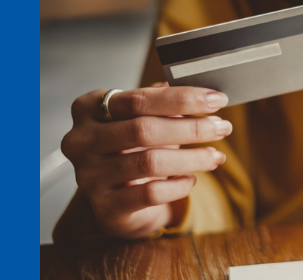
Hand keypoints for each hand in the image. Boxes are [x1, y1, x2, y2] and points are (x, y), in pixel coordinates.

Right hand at [60, 83, 231, 237]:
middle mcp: (81, 141)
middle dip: (190, 128)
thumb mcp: (142, 118)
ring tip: (215, 156)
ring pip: (149, 162)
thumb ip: (164, 102)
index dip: (181, 98)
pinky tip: (191, 180)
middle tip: (221, 127)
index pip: (138, 99)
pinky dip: (178, 186)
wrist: (116, 197)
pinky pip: (151, 194)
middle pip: (142, 129)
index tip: (215, 100)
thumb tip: (204, 95)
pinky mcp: (106, 207)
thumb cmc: (131, 149)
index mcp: (88, 108)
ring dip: (191, 158)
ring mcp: (89, 176)